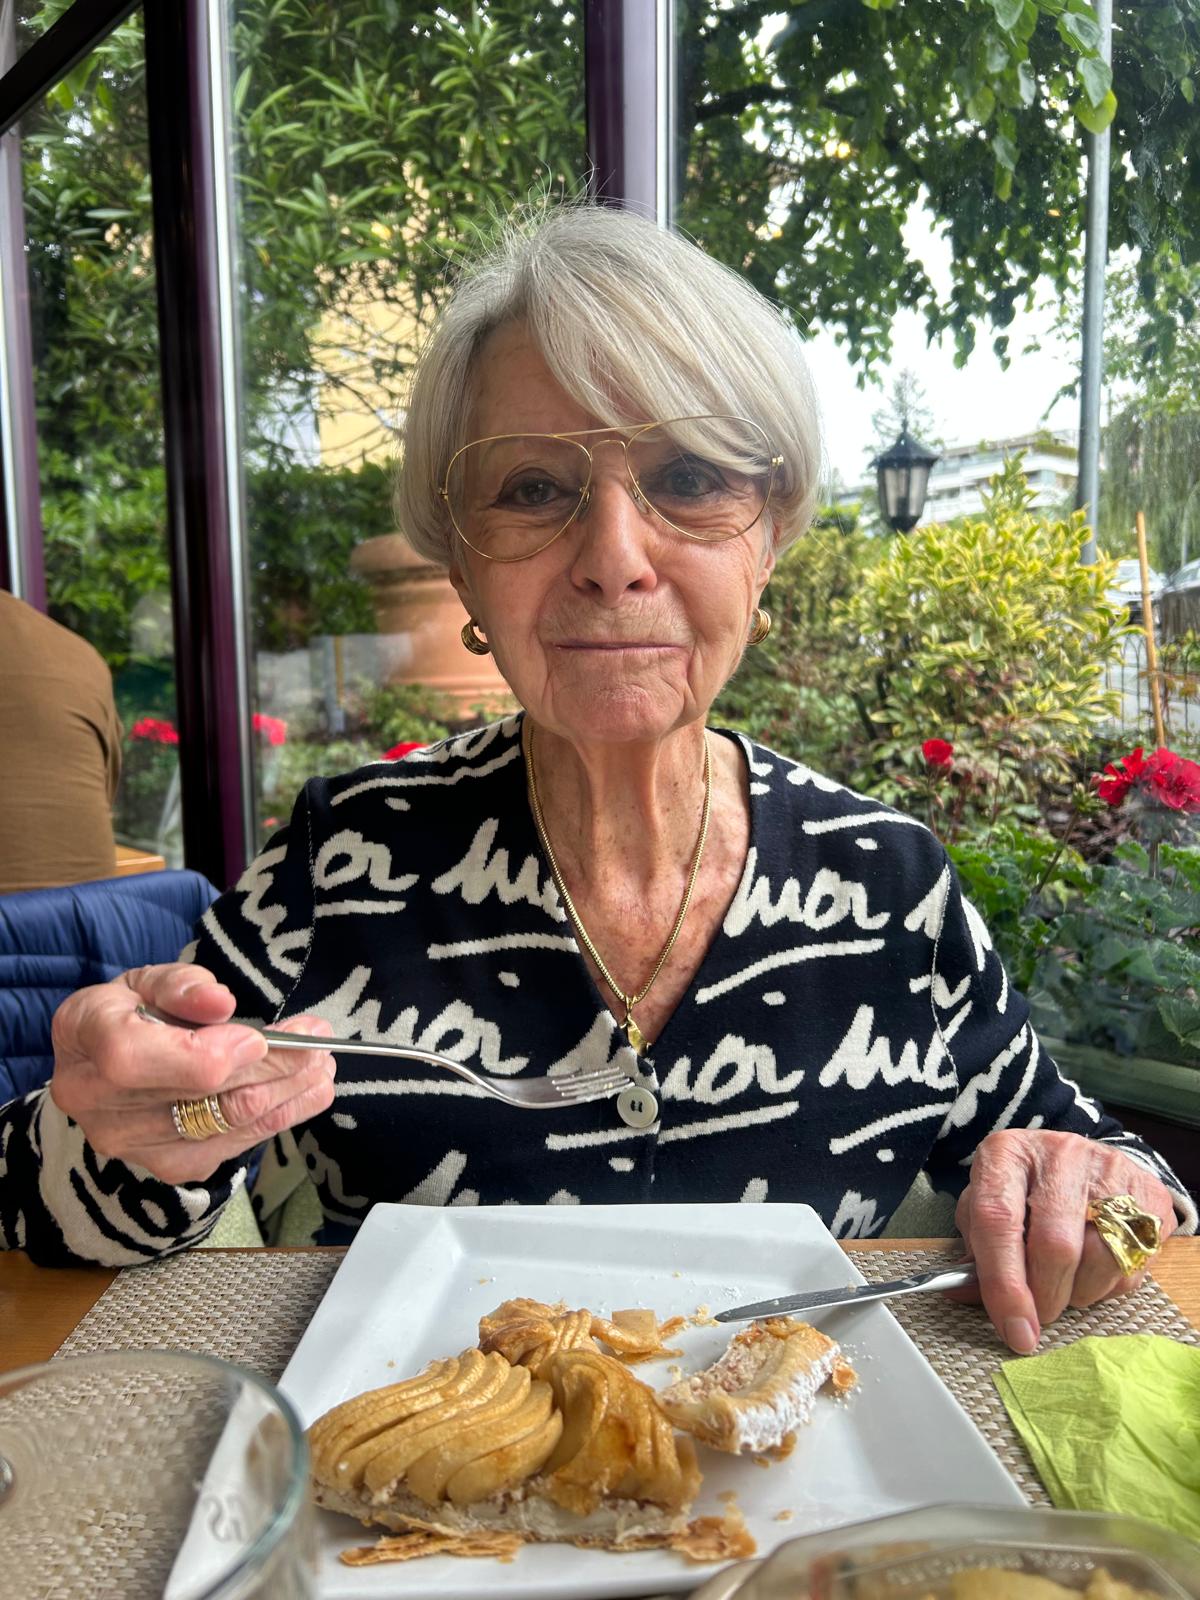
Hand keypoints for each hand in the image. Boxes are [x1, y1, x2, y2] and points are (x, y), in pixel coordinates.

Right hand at [50, 963, 336, 1182]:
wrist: (105, 1069)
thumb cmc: (132, 1014)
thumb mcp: (149, 980)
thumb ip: (182, 985)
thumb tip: (220, 1003)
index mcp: (83, 1038)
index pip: (135, 1058)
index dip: (203, 1052)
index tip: (258, 1037)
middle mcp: (96, 1102)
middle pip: (198, 1094)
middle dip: (272, 1065)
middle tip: (318, 1038)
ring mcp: (131, 1144)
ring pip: (226, 1122)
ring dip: (287, 1092)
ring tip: (322, 1063)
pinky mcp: (169, 1166)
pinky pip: (236, 1145)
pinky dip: (280, 1116)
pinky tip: (309, 1091)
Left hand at [954, 1128, 1176, 1353]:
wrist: (1079, 1159)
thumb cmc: (1023, 1191)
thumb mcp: (985, 1206)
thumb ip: (975, 1251)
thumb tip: (964, 1294)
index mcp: (1007, 1155)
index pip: (999, 1222)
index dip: (1004, 1285)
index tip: (1014, 1331)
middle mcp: (1060, 1154)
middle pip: (1056, 1246)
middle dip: (1045, 1298)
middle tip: (1038, 1314)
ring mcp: (1109, 1170)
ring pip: (1101, 1260)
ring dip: (1079, 1294)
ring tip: (1065, 1283)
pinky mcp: (1148, 1195)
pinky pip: (1134, 1265)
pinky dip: (1109, 1286)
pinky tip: (1094, 1270)